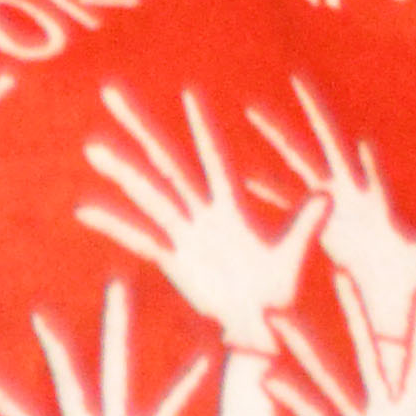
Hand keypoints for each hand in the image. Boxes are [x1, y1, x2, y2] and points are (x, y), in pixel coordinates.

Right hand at [72, 86, 316, 349]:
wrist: (256, 323)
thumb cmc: (277, 286)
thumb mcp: (292, 252)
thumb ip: (306, 223)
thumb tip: (329, 194)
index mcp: (231, 206)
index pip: (213, 158)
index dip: (201, 128)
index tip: (187, 92)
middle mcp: (202, 211)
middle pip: (169, 162)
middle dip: (143, 128)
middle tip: (113, 93)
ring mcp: (183, 232)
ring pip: (148, 193)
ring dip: (123, 170)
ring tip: (94, 146)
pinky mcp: (172, 257)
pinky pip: (140, 237)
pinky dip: (114, 223)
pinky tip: (87, 209)